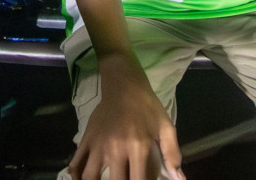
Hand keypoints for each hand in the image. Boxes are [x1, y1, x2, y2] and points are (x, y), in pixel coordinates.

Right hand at [67, 57, 183, 179]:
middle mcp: (116, 148)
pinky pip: (76, 163)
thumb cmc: (147, 107)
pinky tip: (82, 179)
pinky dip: (76, 176)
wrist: (123, 85)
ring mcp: (98, 144)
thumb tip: (179, 179)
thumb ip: (172, 154)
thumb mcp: (165, 127)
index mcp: (138, 146)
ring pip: (90, 177)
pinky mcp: (86, 139)